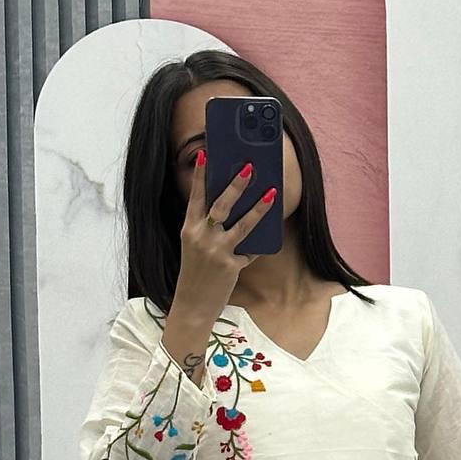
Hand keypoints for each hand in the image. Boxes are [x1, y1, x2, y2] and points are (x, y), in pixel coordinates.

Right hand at [170, 151, 276, 333]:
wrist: (192, 305)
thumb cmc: (196, 273)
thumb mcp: (195, 247)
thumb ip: (209, 229)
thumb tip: (234, 210)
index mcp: (189, 229)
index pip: (195, 197)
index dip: (199, 175)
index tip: (205, 155)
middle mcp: (200, 237)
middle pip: (220, 204)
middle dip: (236, 184)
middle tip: (249, 167)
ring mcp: (215, 251)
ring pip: (241, 224)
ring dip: (258, 207)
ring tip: (271, 192)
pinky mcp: (230, 265)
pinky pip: (250, 250)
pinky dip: (259, 245)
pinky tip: (269, 236)